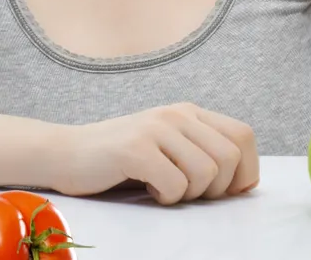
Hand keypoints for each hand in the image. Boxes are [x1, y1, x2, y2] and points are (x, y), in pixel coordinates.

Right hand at [53, 102, 259, 203]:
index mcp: (190, 113)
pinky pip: (175, 184)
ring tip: (163, 190)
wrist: (65, 153)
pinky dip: (166, 198)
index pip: (244, 136)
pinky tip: (147, 190)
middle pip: (231, 156)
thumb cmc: (121, 160)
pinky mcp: (136, 149)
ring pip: (206, 172)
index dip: (245, 170)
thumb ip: (202, 152)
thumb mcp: (168, 147)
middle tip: (188, 194)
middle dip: (217, 188)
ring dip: (189, 194)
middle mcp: (177, 114)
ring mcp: (156, 128)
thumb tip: (245, 182)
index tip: (225, 192)